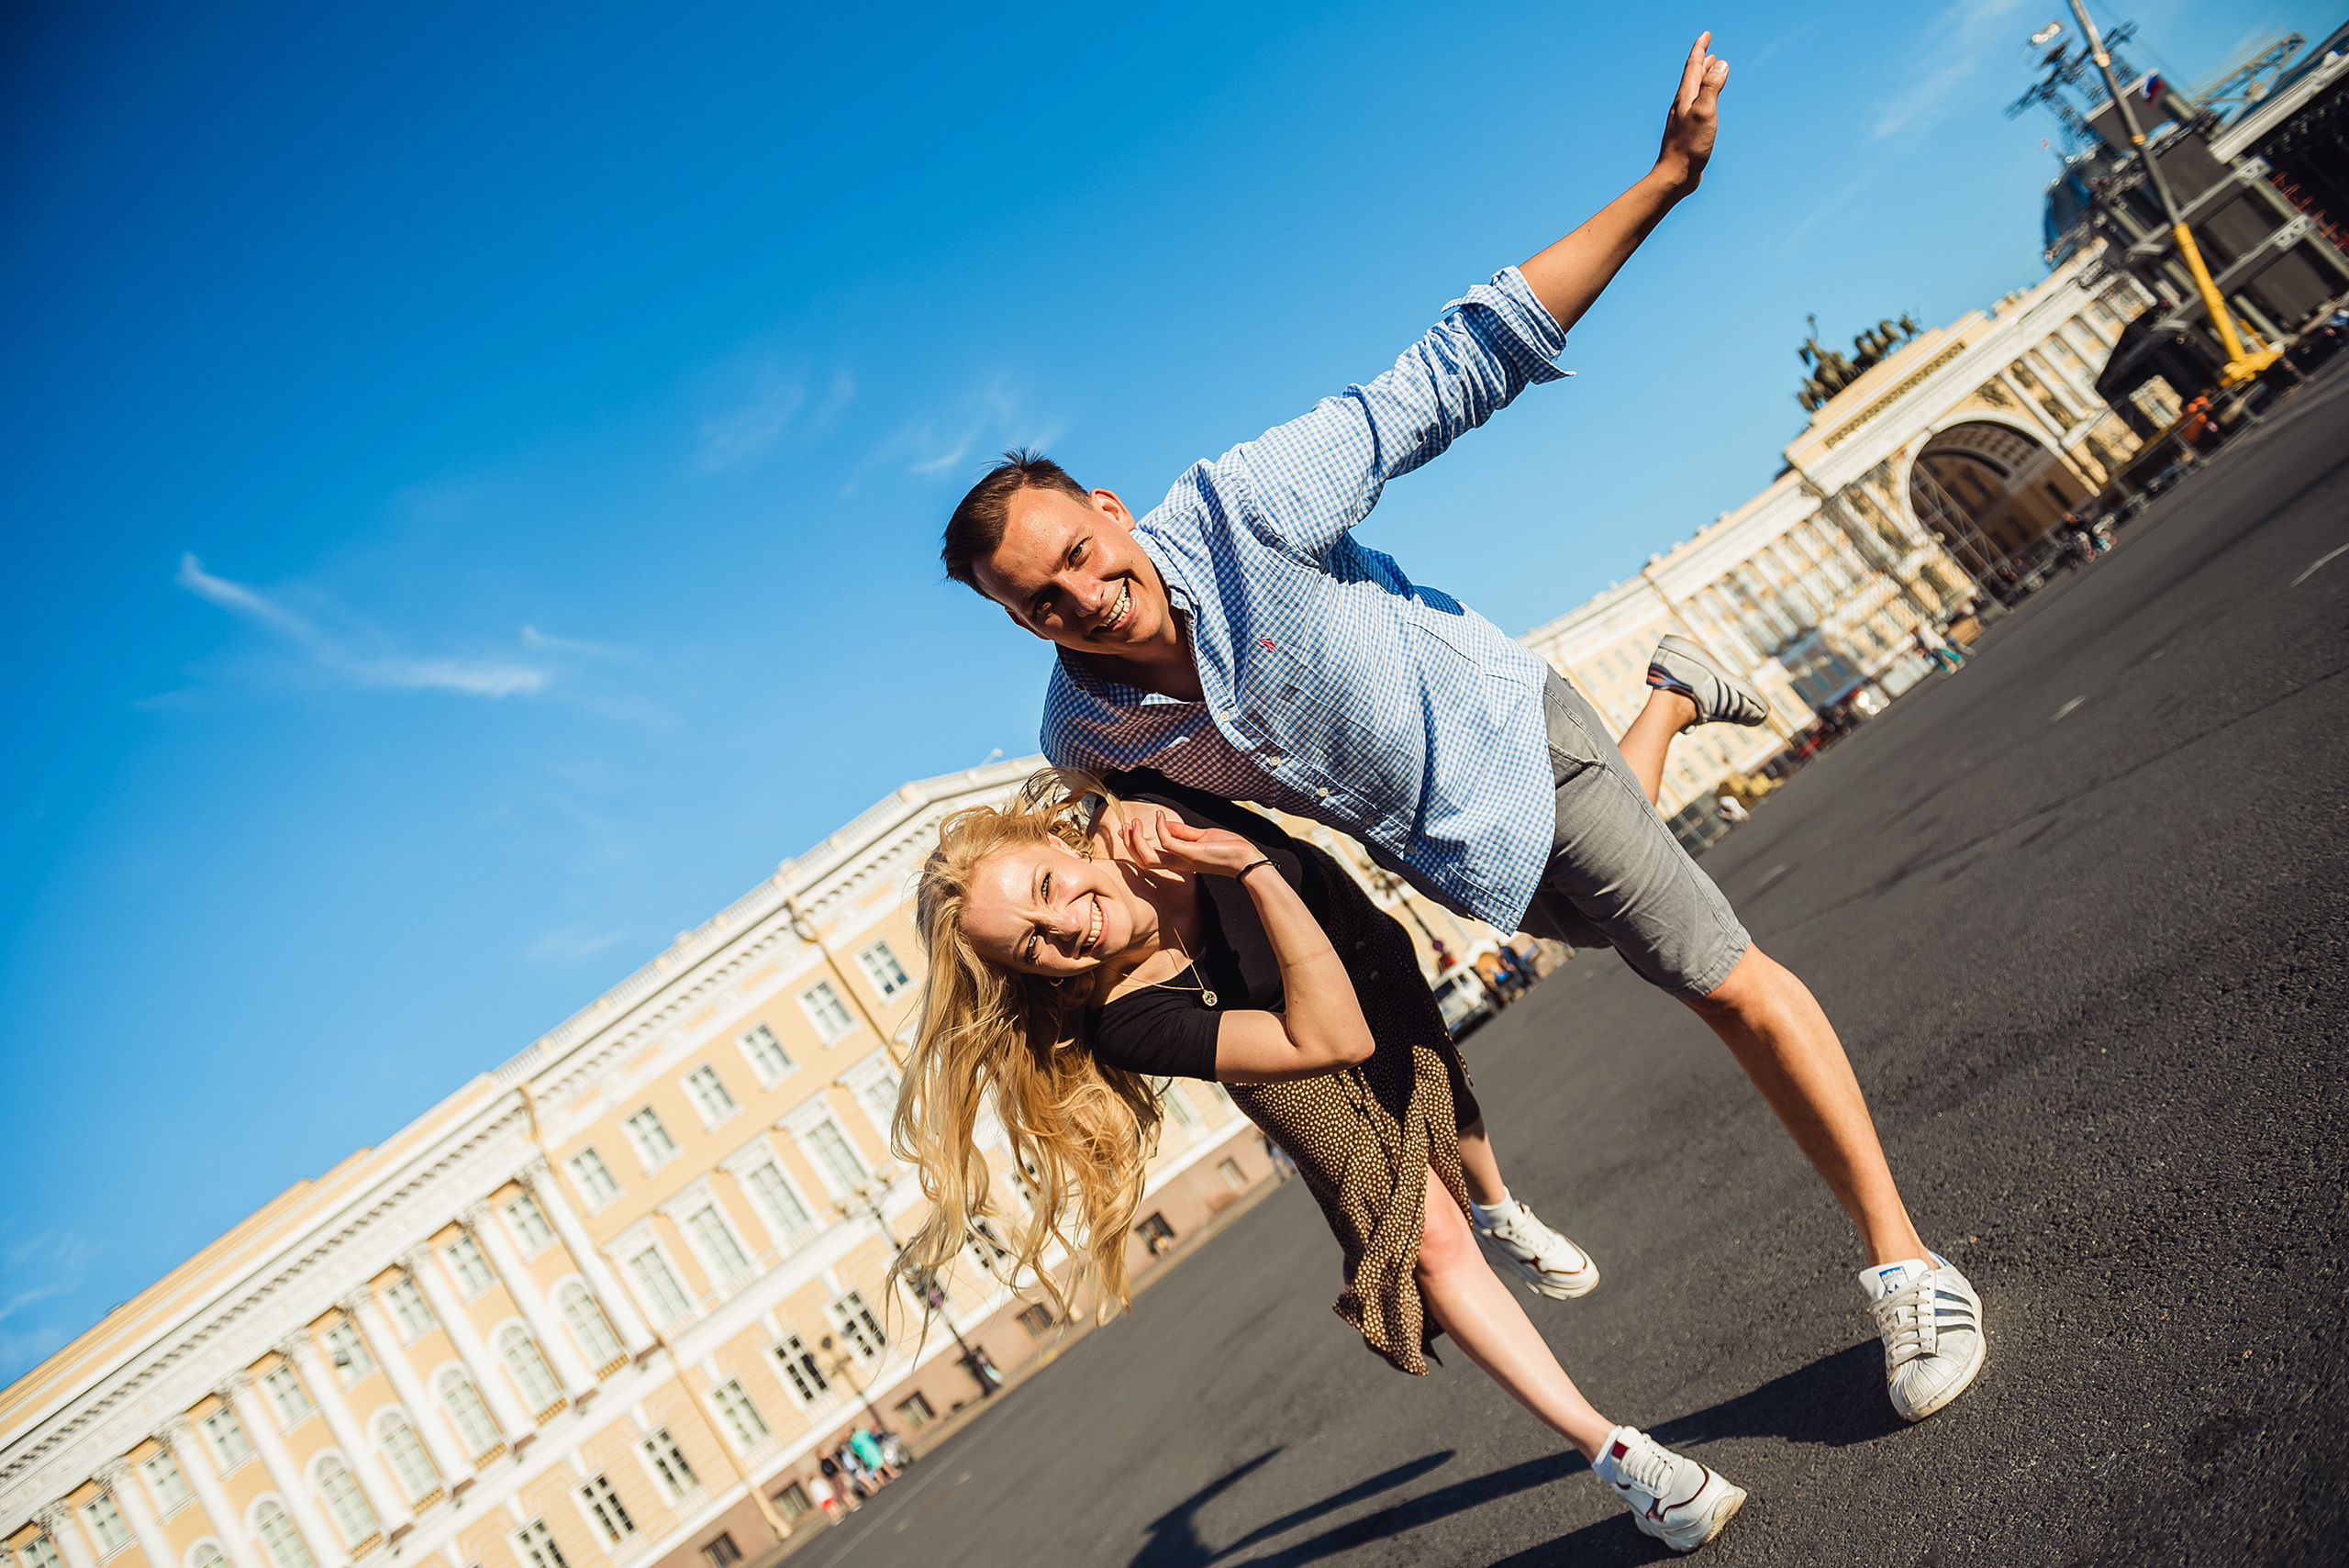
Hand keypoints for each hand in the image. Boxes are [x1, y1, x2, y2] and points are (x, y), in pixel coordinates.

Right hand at [1117, 814, 1261, 877]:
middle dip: (1130, 843)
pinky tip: (1161, 817)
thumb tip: (1164, 823)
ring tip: (1135, 823)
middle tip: (1127, 825)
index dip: (1133, 845)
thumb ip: (1181, 832)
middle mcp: (1177, 863)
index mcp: (1178, 861)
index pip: (1148, 858)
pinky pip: (1167, 842)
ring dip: (1137, 839)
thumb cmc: (1227, 849)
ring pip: (1148, 857)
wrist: (1246, 859)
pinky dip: (1160, 828)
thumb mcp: (1201, 837)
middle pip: (1143, 861)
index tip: (1126, 829)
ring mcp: (1183, 860)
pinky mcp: (1191, 854)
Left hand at [1655, 31, 1728, 193]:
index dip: (1700, 49)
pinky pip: (1697, 106)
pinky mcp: (1687, 132)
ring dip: (1702, 78)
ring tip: (1710, 70)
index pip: (1693, 66)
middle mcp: (1682, 105)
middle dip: (1701, 61)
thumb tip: (1720, 64)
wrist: (1674, 176)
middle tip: (1709, 49)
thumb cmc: (1689, 146)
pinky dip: (1703, 96)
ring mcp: (1684, 119)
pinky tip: (1706, 104)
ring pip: (1694, 91)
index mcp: (1685, 98)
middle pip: (1692, 77)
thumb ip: (1712, 88)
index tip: (1706, 35)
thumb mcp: (1705, 113)